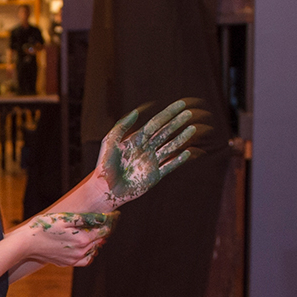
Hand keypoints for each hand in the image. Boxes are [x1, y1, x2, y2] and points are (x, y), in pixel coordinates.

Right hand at [18, 210, 114, 267]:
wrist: (27, 244)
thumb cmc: (43, 227)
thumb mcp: (64, 218)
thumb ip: (84, 218)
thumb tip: (101, 218)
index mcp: (82, 239)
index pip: (103, 231)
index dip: (110, 222)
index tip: (114, 215)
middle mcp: (80, 251)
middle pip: (99, 241)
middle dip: (103, 231)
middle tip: (105, 222)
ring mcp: (74, 259)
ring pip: (93, 252)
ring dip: (96, 243)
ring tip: (94, 234)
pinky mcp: (67, 263)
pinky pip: (84, 260)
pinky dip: (88, 254)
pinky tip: (85, 247)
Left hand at [97, 98, 211, 207]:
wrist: (105, 190)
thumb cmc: (104, 166)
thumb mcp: (109, 142)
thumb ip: (121, 127)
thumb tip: (136, 112)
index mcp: (136, 140)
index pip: (155, 123)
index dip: (167, 114)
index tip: (179, 105)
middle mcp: (146, 149)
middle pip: (165, 133)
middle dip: (176, 123)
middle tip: (188, 113)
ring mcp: (151, 162)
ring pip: (170, 147)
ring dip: (181, 138)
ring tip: (192, 129)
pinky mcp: (154, 176)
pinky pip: (169, 166)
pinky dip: (179, 160)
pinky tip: (187, 152)